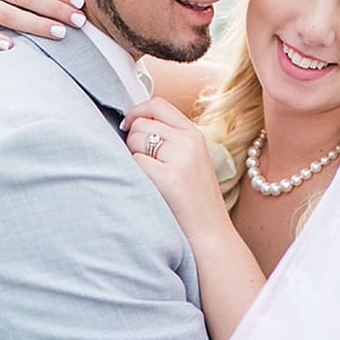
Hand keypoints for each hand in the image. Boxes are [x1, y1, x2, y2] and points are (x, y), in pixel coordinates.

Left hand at [124, 96, 226, 237]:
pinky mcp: (169, 178)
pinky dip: (133, 175)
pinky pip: (135, 163)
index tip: (128, 126)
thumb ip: (169, 141)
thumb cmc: (194, 203)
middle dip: (132, 142)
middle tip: (142, 165)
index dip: (137, 112)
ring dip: (132, 158)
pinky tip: (147, 189)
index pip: (158, 105)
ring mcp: (180, 158)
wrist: (211, 234)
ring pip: (135, 140)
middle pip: (141, 123)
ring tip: (148, 179)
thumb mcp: (190, 162)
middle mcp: (189, 141)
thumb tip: (133, 126)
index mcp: (194, 134)